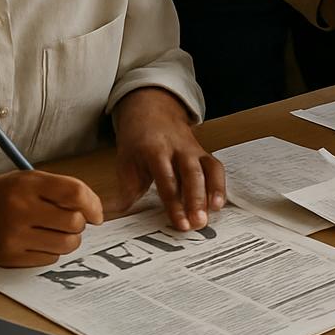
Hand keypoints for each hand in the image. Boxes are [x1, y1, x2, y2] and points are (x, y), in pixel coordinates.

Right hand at [0, 170, 103, 267]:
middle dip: (78, 223)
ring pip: (66, 244)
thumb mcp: (26, 179)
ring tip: (53, 231)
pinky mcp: (9, 257)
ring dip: (68, 239)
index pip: (75, 193)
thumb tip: (94, 211)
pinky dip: (50, 252)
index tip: (95, 214)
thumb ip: (59, 189)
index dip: (93, 205)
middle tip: (66, 220)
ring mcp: (14, 236)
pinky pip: (49, 259)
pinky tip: (36, 241)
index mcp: (27, 184)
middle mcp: (20, 209)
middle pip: (75, 222)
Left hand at [111, 88, 224, 231]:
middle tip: (199, 223)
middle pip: (192, 174)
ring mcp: (193, 149)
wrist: (152, 110)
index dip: (174, 203)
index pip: (167, 180)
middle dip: (197, 199)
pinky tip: (219, 204)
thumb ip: (125, 190)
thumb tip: (114, 215)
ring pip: (208, 169)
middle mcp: (178, 148)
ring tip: (213, 214)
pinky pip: (215, 167)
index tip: (180, 223)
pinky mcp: (203, 152)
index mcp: (155, 150)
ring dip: (213, 192)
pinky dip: (220, 185)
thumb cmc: (138, 141)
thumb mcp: (126, 162)